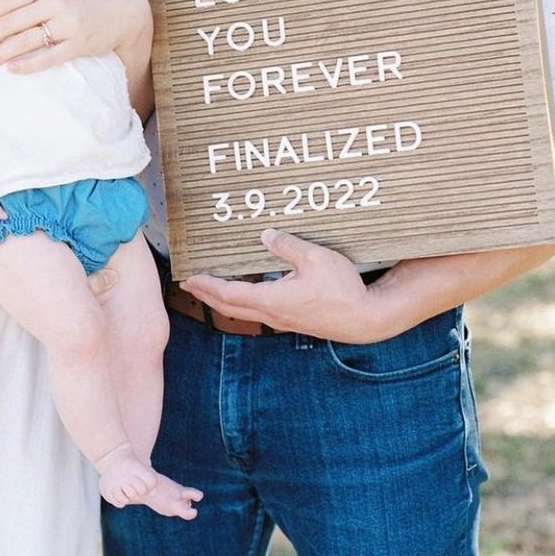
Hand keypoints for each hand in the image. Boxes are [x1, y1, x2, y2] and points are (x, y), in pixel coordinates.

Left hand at [0, 0, 148, 74]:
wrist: (127, 10)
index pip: (9, 0)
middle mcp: (56, 2)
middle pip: (12, 22)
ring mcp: (67, 24)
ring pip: (25, 41)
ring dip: (0, 55)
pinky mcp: (78, 44)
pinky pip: (48, 57)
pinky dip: (29, 64)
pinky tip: (12, 70)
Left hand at [181, 228, 394, 343]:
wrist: (365, 319)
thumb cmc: (343, 289)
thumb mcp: (316, 258)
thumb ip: (288, 245)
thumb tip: (265, 235)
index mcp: (273, 300)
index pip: (230, 293)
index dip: (207, 285)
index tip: (189, 278)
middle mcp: (273, 314)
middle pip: (231, 307)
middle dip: (208, 294)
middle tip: (190, 284)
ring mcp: (283, 320)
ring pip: (244, 311)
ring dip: (224, 299)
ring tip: (212, 287)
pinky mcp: (293, 320)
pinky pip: (259, 311)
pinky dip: (242, 302)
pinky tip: (246, 292)